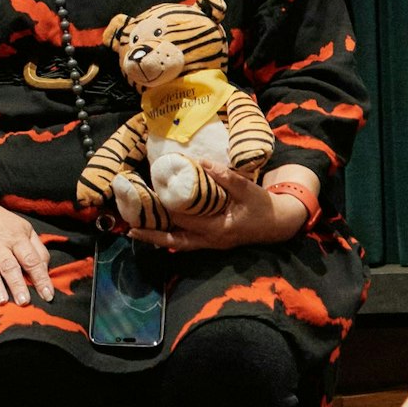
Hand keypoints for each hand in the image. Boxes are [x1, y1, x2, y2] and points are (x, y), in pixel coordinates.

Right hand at [0, 201, 53, 306]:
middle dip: (17, 284)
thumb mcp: (26, 230)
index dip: (41, 278)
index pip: (31, 260)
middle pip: (10, 266)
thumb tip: (45, 272)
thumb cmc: (5, 225)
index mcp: (17, 238)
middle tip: (24, 302)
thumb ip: (38, 250)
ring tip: (2, 301)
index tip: (48, 296)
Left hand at [126, 160, 305, 250]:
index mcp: (219, 228)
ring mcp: (209, 244)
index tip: (150, 192)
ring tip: (133, 229)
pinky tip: (152, 232)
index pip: (185, 218)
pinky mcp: (209, 242)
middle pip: (173, 237)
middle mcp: (210, 240)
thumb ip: (225, 177)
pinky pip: (183, 242)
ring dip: (155, 237)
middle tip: (129, 216)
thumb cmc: (263, 206)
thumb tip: (202, 162)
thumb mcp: (248, 189)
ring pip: (176, 244)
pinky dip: (167, 238)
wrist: (278, 224)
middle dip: (152, 226)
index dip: (167, 206)